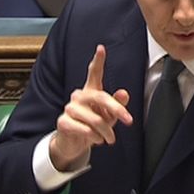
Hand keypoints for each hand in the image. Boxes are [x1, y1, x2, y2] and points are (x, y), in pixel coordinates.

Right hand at [50, 45, 131, 170]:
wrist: (73, 144)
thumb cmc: (92, 127)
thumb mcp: (108, 117)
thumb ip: (116, 105)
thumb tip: (124, 93)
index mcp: (90, 91)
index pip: (94, 73)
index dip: (98, 61)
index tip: (101, 48)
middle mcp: (79, 96)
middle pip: (101, 97)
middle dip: (117, 109)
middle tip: (129, 121)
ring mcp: (70, 108)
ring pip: (96, 119)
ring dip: (107, 132)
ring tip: (109, 139)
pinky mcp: (63, 122)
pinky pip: (86, 130)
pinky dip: (95, 138)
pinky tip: (95, 139)